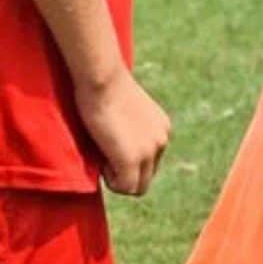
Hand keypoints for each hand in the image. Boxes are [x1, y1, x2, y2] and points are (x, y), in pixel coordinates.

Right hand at [76, 69, 170, 195]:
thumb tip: (116, 145)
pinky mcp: (132, 159)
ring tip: (102, 158)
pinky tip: (101, 161)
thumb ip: (129, 128)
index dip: (128, 162)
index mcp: (161, 129)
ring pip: (137, 187)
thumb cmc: (103, 83)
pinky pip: (125, 187)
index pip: (149, 161)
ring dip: (117, 179)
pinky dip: (111, 181)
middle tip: (104, 158)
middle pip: (146, 178)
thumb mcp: (125, 107)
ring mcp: (149, 152)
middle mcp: (161, 141)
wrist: (101, 76)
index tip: (110, 148)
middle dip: (125, 175)